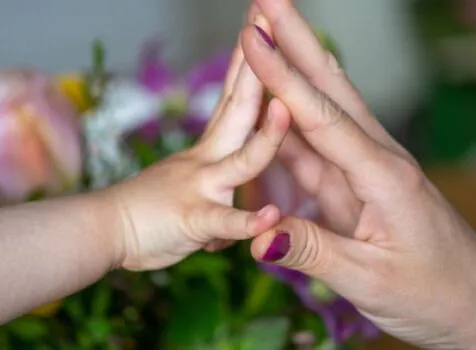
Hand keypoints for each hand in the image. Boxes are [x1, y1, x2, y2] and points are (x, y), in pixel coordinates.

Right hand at [109, 15, 289, 270]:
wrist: (100, 230)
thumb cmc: (146, 213)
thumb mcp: (184, 189)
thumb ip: (215, 192)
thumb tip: (230, 206)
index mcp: (211, 150)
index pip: (234, 98)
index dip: (249, 63)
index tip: (261, 27)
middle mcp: (208, 159)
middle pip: (239, 107)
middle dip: (256, 65)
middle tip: (267, 18)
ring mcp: (202, 187)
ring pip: (243, 161)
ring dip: (267, 136)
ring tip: (285, 109)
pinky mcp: (193, 220)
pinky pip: (223, 220)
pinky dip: (247, 220)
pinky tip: (270, 215)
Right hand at [242, 1, 475, 347]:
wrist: (474, 308)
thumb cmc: (435, 294)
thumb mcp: (371, 281)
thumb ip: (313, 253)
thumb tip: (257, 237)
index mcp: (383, 177)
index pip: (322, 118)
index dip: (283, 79)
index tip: (253, 40)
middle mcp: (376, 162)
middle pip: (329, 91)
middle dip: (295, 42)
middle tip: (266, 1)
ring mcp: (365, 172)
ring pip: (322, 112)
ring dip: (293, 70)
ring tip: (266, 36)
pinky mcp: (356, 188)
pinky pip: (317, 149)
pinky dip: (291, 121)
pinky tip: (276, 101)